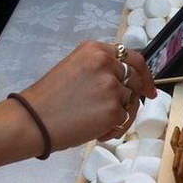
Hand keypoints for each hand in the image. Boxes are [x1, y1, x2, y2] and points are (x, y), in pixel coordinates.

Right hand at [20, 41, 157, 150]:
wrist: (33, 120)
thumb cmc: (48, 99)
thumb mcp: (75, 68)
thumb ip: (100, 68)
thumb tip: (126, 80)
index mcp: (95, 50)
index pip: (133, 58)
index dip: (144, 74)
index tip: (148, 87)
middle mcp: (107, 64)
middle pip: (136, 80)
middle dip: (135, 97)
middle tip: (124, 111)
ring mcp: (112, 86)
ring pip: (132, 103)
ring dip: (121, 116)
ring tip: (98, 124)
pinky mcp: (114, 109)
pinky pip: (125, 121)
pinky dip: (114, 130)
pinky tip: (97, 133)